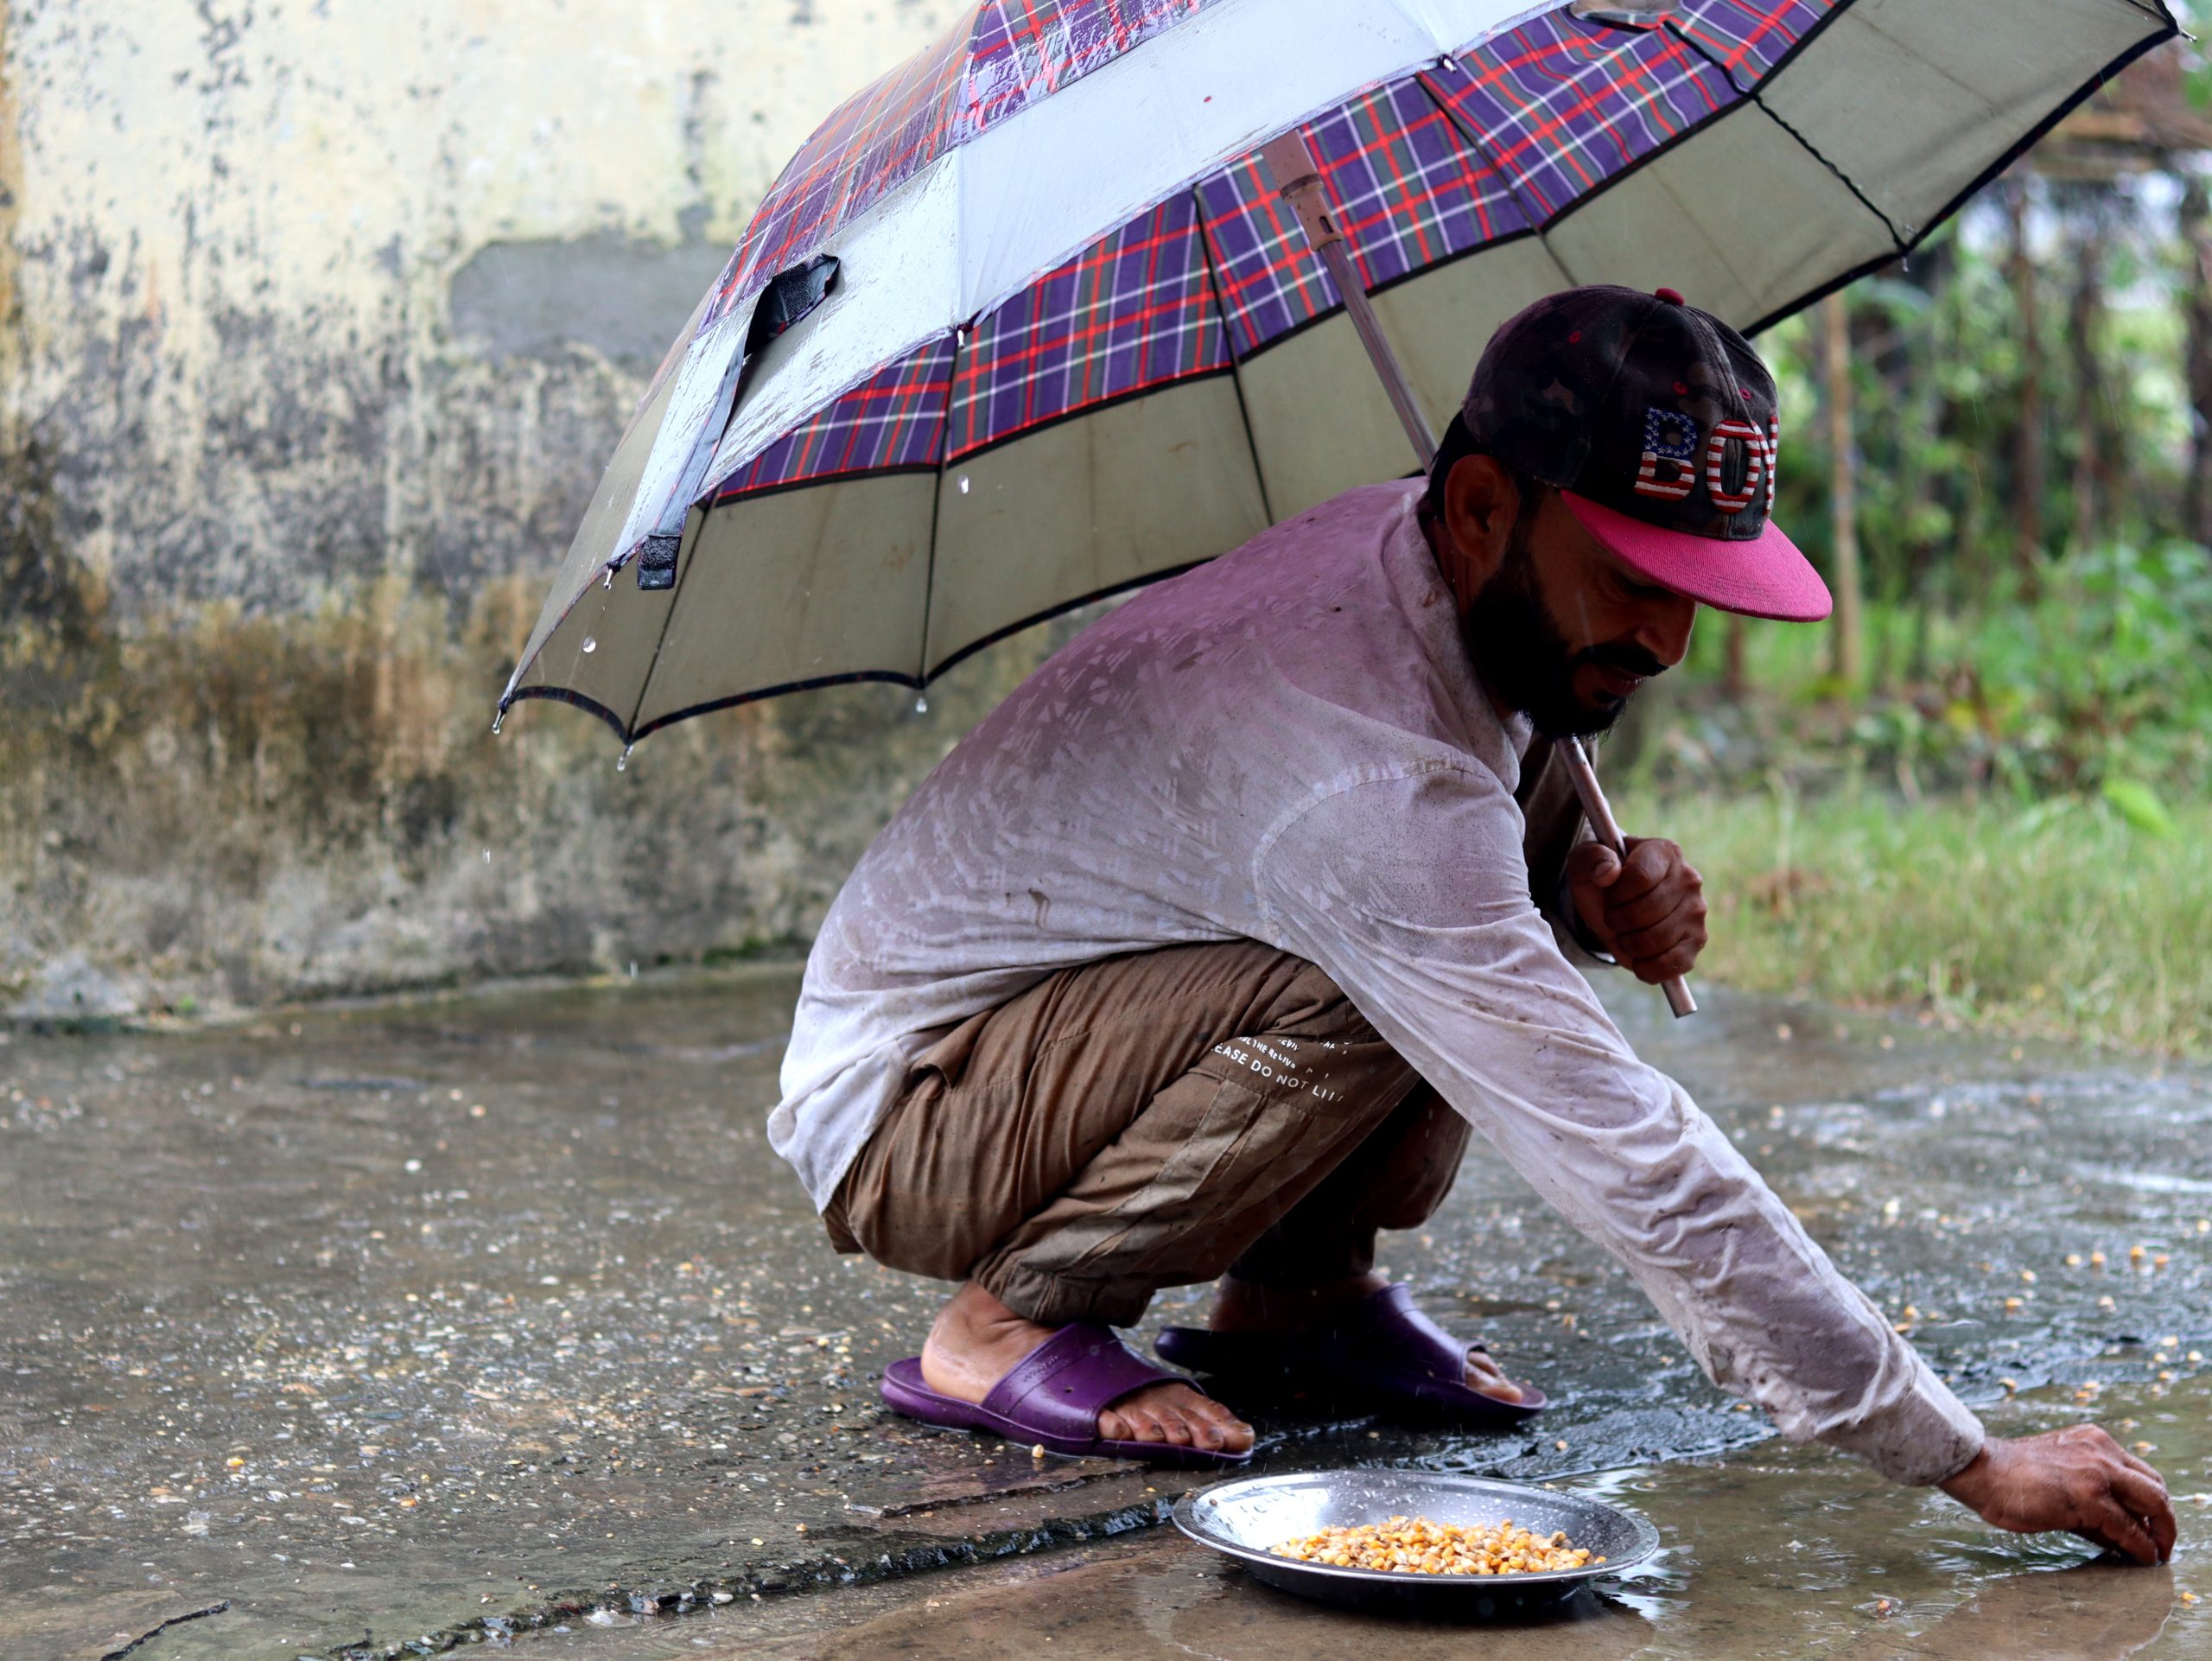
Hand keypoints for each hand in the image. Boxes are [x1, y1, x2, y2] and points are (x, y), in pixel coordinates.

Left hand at [1565, 836, 1705, 983]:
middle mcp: (1689, 879)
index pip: (1640, 877)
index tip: (1610, 896)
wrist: (1616, 906)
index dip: (1616, 895)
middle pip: (1648, 911)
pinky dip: (1647, 968)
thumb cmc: (1603, 881)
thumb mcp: (1585, 863)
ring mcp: (1696, 911)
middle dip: (1618, 921)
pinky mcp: (1697, 941)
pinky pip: (1673, 964)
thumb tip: (1607, 872)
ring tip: (1624, 934)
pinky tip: (1637, 959)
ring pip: (1657, 940)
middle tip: (1613, 918)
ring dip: (1628, 944)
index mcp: (1664, 852)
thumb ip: (1591, 858)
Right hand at [1939, 1426, 2174, 1563]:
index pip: (2140, 1473)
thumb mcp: (2057, 1474)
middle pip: (2155, 1487)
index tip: (2150, 1525)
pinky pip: (2129, 1529)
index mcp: (2093, 1441)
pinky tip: (2141, 1558)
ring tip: (2156, 1555)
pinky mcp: (2089, 1498)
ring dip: (2160, 1535)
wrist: (1978, 1469)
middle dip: (2165, 1520)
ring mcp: (2097, 1472)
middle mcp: (2101, 1451)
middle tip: (2161, 1544)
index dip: (2152, 1503)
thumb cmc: (2007, 1476)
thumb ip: (2089, 1496)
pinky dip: (2141, 1547)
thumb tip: (2118, 1536)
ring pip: (2153, 1504)